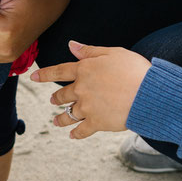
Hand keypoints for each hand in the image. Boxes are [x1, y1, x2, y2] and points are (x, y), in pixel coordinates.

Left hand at [30, 40, 150, 138]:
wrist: (147, 93)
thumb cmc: (134, 69)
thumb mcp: (113, 52)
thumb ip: (90, 50)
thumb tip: (71, 45)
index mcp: (84, 69)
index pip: (59, 71)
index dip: (45, 74)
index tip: (33, 77)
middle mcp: (81, 89)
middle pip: (63, 95)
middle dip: (56, 98)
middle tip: (53, 100)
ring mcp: (87, 107)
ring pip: (68, 114)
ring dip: (60, 118)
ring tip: (56, 121)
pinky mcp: (96, 122)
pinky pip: (82, 130)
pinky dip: (76, 133)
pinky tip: (72, 135)